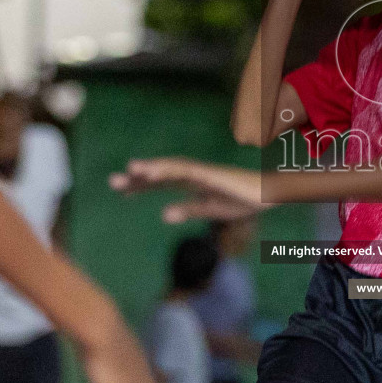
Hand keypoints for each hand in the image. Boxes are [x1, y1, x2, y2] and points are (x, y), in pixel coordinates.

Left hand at [109, 158, 266, 223]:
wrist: (268, 196)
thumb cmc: (242, 200)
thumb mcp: (210, 209)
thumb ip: (188, 209)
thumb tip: (162, 214)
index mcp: (193, 183)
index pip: (163, 183)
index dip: (142, 186)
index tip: (122, 192)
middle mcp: (194, 174)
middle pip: (161, 174)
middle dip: (138, 177)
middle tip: (112, 182)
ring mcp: (202, 172)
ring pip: (171, 168)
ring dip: (151, 169)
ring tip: (130, 170)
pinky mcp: (211, 174)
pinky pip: (187, 170)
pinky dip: (169, 169)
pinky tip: (154, 172)